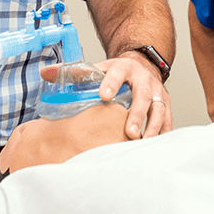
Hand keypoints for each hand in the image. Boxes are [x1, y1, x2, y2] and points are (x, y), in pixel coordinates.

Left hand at [40, 54, 172, 139]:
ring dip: (153, 127)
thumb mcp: (96, 67)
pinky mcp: (165, 106)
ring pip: (159, 109)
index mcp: (124, 68)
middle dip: (136, 113)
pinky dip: (163, 134)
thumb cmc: (116, 73)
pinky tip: (155, 148)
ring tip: (143, 143)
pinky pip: (167, 120)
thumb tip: (45, 74)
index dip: (111, 83)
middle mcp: (144, 80)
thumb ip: (73, 72)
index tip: (104, 96)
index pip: (117, 72)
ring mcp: (157, 93)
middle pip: (143, 95)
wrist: (141, 66)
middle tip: (128, 132)